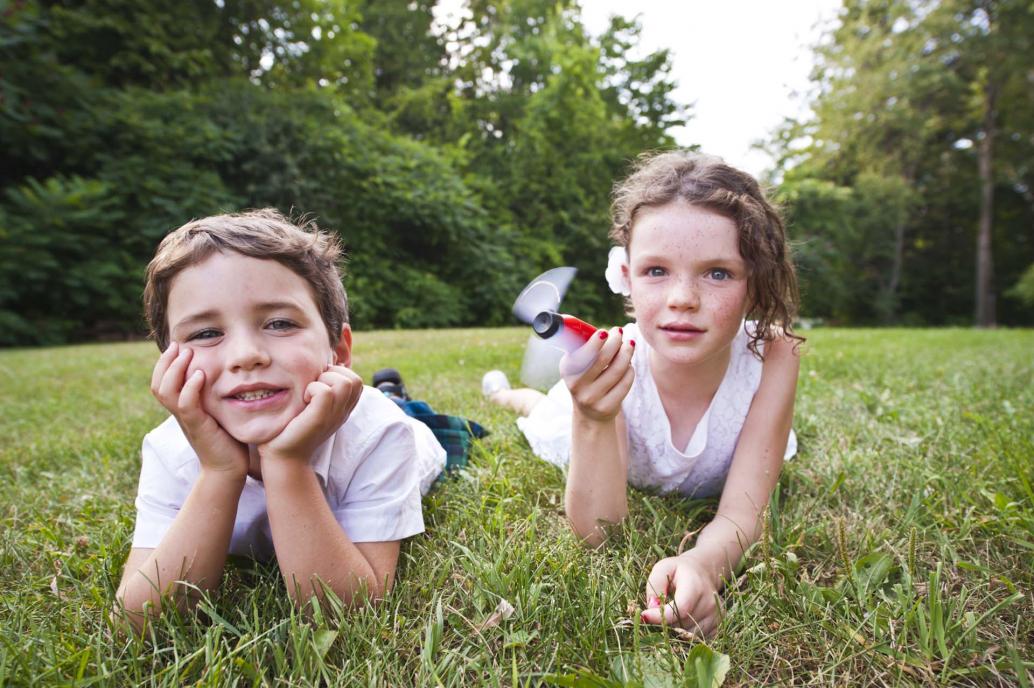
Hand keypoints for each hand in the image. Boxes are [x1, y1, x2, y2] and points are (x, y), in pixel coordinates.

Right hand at [151, 341, 247, 476]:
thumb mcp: (216, 410)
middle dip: (165, 361)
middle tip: (178, 345)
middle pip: (157, 384)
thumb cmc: (225, 438)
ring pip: (165, 392)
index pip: (161, 382)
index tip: (177, 345)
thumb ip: (211, 393)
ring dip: (175, 370)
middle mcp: (179, 412)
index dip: (164, 363)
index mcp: (181, 407)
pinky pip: (185, 405)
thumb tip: (220, 370)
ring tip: (187, 353)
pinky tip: (200, 374)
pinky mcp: (198, 427)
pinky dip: (190, 388)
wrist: (228, 468)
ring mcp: (186, 420)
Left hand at [259, 364, 362, 463]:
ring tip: (308, 393)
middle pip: (355, 379)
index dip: (338, 374)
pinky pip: (326, 392)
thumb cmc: (290, 429)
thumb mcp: (310, 407)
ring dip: (324, 380)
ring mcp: (333, 416)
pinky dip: (312, 388)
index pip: (356, 381)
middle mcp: (342, 412)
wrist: (282, 457)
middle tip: (313, 387)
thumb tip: (321, 365)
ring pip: (345, 382)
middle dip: (333, 374)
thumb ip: (319, 390)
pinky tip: (302, 400)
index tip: (318, 384)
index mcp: (342, 409)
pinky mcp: (319, 419)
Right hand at [562, 327, 634, 422]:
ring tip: (629, 345)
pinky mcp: (607, 407)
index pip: (582, 354)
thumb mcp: (577, 364)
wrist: (589, 412)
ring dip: (626, 353)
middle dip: (615, 342)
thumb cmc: (586, 377)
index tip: (605, 332)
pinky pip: (625, 383)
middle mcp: (577, 386)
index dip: (595, 342)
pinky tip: (628, 365)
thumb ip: (582, 345)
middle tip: (620, 333)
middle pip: (602, 359)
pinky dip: (630, 370)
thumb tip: (593, 327)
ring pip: (617, 369)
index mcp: (568, 370)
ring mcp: (592, 398)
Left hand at [641, 551, 720, 636]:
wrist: (702, 573)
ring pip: (688, 635)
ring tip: (668, 617)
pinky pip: (696, 640)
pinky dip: (684, 635)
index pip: (681, 608)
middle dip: (664, 623)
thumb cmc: (678, 571)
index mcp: (696, 585)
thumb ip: (654, 585)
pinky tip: (679, 622)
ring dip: (673, 630)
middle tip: (655, 615)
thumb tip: (652, 608)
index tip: (644, 616)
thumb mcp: (663, 568)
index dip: (662, 615)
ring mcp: (715, 617)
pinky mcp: (717, 627)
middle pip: (682, 624)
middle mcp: (709, 603)